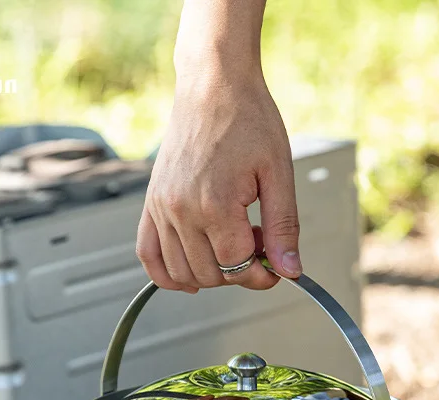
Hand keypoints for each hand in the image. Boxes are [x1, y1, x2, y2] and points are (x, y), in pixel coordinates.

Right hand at [136, 0, 301, 291]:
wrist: (213, 83)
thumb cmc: (247, 119)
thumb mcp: (279, 173)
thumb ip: (284, 227)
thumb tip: (290, 271)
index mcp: (214, 204)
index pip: (237, 266)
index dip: (261, 274)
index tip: (275, 267)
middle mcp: (180, 210)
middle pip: (210, 273)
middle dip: (239, 271)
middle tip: (258, 245)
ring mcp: (161, 208)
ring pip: (181, 272)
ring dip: (210, 273)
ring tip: (231, 245)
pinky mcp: (151, 203)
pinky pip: (148, 255)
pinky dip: (167, 275)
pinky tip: (191, 275)